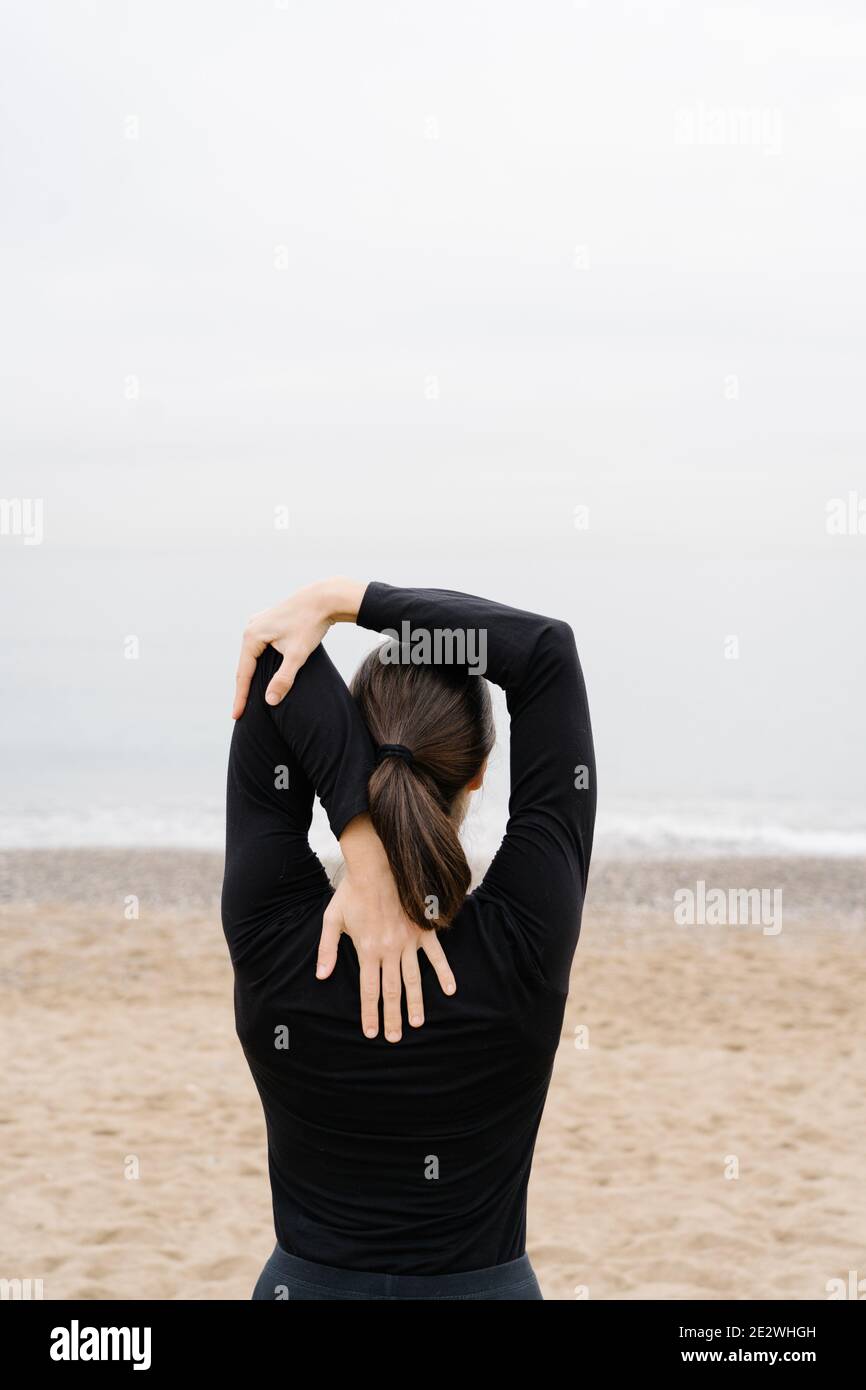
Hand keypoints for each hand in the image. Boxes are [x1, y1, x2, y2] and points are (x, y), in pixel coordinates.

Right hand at [232, 577, 365, 718]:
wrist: (324, 598)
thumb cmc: (310, 625)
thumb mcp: (297, 655)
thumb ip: (283, 679)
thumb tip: (269, 701)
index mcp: (251, 636)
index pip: (244, 674)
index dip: (241, 697)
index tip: (237, 716)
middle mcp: (250, 627)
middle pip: (245, 665)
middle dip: (244, 688)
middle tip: (241, 712)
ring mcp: (259, 623)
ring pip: (252, 657)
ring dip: (252, 675)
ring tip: (249, 697)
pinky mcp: (269, 622)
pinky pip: (259, 648)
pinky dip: (260, 663)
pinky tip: (262, 674)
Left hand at [321, 815, 456, 1040]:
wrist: (377, 864)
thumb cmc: (352, 891)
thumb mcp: (332, 919)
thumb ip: (327, 949)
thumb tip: (321, 976)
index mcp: (366, 950)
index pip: (368, 989)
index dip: (369, 1012)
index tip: (371, 1032)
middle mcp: (388, 950)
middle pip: (391, 991)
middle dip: (392, 1017)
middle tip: (394, 1038)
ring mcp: (408, 941)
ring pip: (413, 979)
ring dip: (415, 1003)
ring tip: (417, 1023)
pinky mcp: (423, 930)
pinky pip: (436, 956)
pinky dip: (444, 973)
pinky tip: (450, 990)